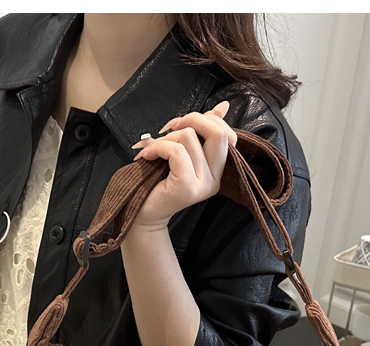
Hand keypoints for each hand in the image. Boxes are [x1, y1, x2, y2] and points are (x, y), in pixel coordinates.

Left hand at [129, 100, 237, 230]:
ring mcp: (203, 184)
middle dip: (191, 119)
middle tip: (169, 128)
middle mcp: (215, 179)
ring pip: (190, 138)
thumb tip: (222, 107)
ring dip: (165, 137)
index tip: (179, 125)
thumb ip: (201, 131)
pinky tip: (148, 156)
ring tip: (153, 150)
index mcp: (217, 170)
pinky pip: (176, 151)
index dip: (205, 118)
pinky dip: (159, 147)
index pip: (227, 134)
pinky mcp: (187, 187)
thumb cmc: (157, 181)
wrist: (143, 213)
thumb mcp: (182, 151)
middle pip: (218, 132)